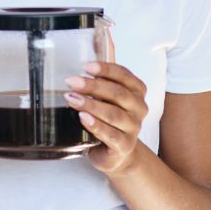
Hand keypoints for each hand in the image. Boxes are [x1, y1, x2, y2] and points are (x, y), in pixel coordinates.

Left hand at [64, 59, 148, 175]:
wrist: (116, 152)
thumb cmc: (109, 118)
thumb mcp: (106, 97)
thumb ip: (101, 79)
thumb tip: (90, 58)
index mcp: (137, 91)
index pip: (124, 75)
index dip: (105, 69)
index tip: (86, 67)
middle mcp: (139, 108)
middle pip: (118, 93)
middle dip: (93, 86)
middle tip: (72, 82)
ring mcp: (133, 128)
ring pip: (114, 114)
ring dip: (91, 105)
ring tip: (72, 99)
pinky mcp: (124, 145)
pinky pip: (111, 135)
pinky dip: (96, 125)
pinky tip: (83, 118)